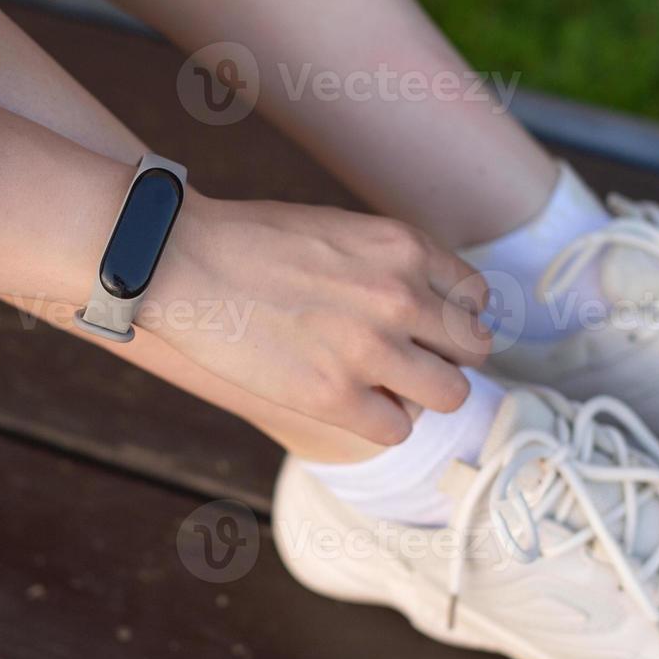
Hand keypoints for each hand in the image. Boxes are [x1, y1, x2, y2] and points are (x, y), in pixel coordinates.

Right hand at [148, 194, 491, 445]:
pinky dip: (380, 422)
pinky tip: (350, 404)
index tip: (425, 328)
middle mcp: (400, 296)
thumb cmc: (250, 242)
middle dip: (445, 358)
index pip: (475, 297)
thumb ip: (391, 263)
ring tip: (383, 387)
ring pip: (450, 395)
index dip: (452, 318)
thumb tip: (427, 304)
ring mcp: (370, 350)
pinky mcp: (335, 396)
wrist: (182, 260)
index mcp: (405, 247)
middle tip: (407, 362)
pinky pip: (398, 430)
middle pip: (473, 349)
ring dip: (421, 396)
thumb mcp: (341, 229)